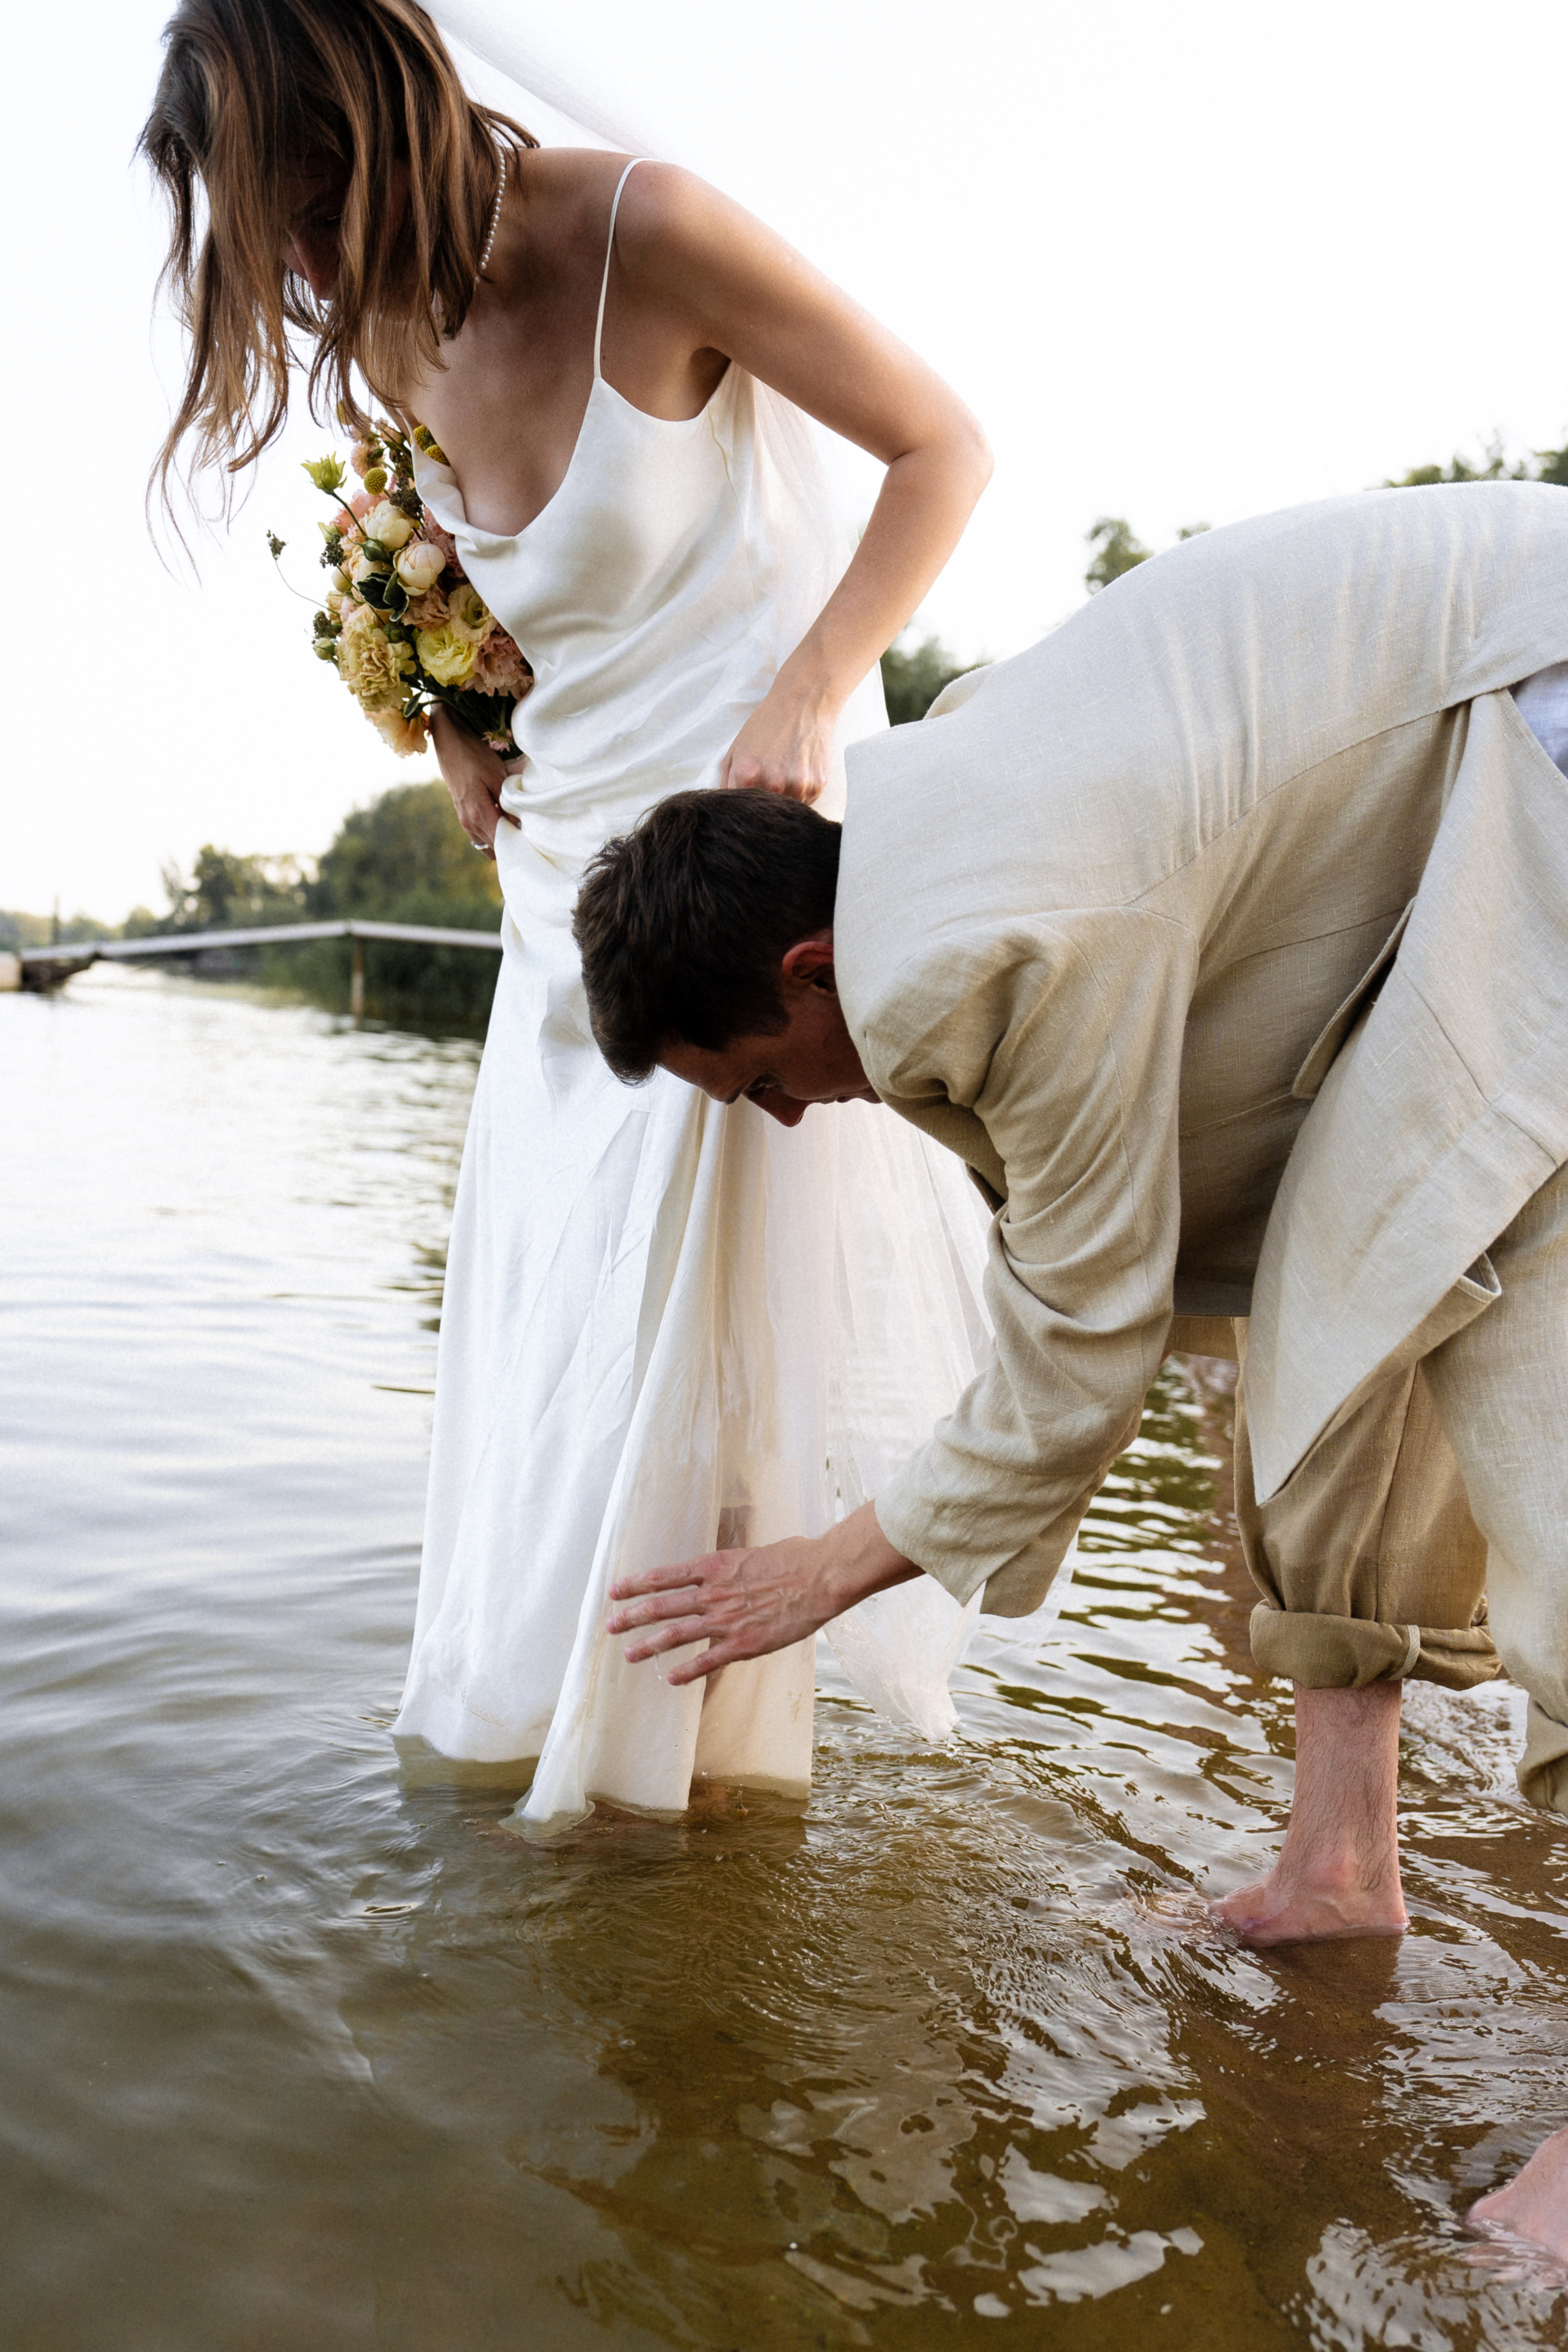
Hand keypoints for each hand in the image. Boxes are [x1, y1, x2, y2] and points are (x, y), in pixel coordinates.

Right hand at [430, 703, 523, 857]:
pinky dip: (491, 833)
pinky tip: (502, 823)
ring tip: (517, 829)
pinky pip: (479, 834)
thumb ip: (508, 804)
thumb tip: (519, 826)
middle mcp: (469, 823)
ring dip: (501, 839)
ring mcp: (464, 820)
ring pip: (486, 843)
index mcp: (479, 814)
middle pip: (494, 847)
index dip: (518, 844)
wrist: (449, 743)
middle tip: (528, 835)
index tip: (532, 839)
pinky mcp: (462, 814)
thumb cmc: (474, 757)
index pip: (502, 842)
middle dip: (511, 844)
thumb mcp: (497, 776)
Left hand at [606, 1500, 917, 1682]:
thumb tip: (722, 1572)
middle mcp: (713, 1594)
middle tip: (608, 1626)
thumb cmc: (793, 1558)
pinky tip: (670, 1679)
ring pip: (677, 1635)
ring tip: (628, 1654)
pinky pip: (707, 1661)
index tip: (614, 1591)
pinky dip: (686, 1671)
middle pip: (661, 1606)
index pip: (664, 1576)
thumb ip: (730, 1568)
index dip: (635, 1584)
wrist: (820, 1576)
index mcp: (714, 1567)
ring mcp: (726, 1620)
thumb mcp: (752, 1554)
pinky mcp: (744, 1643)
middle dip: (631, 1617)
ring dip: (649, 1645)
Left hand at [718, 676, 839, 803]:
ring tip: (784, 773)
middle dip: (762, 804)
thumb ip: (726, 779)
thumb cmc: (767, 724)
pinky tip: (798, 771)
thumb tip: (723, 806)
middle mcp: (772, 783)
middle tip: (767, 782)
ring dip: (783, 799)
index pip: (738, 809)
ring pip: (786, 809)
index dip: (741, 807)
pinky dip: (800, 793)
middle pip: (763, 812)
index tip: (745, 800)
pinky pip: (805, 802)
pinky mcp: (817, 785)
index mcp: (746, 773)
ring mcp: (797, 785)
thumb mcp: (736, 747)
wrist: (804, 704)